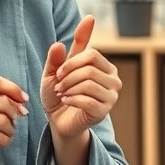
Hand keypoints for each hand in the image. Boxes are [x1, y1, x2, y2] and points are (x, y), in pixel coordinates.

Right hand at [0, 74, 28, 164]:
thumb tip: (20, 99)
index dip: (13, 88)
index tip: (23, 98)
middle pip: (2, 100)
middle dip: (14, 112)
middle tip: (14, 120)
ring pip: (3, 119)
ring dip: (11, 128)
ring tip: (7, 132)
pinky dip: (6, 140)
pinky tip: (2, 140)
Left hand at [41, 15, 121, 138]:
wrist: (58, 119)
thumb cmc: (59, 92)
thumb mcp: (52, 73)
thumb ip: (55, 58)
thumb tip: (58, 44)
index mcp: (104, 66)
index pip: (93, 54)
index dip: (71, 62)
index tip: (58, 72)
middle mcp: (112, 79)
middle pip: (90, 69)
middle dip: (68, 77)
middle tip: (58, 86)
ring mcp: (111, 96)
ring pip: (89, 84)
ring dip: (69, 89)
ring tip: (61, 93)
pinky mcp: (104, 111)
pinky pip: (88, 101)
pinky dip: (72, 100)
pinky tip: (66, 101)